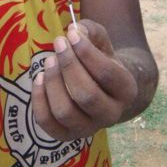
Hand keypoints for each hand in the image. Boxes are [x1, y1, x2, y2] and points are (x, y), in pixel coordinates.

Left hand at [31, 19, 137, 140]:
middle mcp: (111, 114)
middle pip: (86, 95)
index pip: (107, 73)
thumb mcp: (102, 41)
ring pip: (65, 111)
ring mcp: (88, 128)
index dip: (86, 52)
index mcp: (126, 90)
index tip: (70, 34)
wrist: (103, 89)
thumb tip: (74, 30)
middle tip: (58, 43)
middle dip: (68, 66)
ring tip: (49, 60)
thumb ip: (90, 31)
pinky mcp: (66, 135)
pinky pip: (47, 122)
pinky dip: (39, 99)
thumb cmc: (101, 59)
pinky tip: (39, 77)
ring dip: (53, 82)